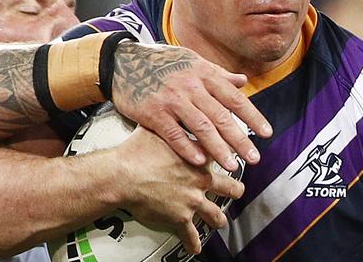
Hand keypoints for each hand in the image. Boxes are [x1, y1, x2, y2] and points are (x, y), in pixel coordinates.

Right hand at [111, 41, 272, 170]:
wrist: (124, 62)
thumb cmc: (161, 63)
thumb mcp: (192, 61)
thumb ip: (218, 74)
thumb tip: (243, 81)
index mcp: (203, 74)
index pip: (234, 98)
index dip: (252, 116)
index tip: (266, 132)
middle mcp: (191, 86)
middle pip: (221, 116)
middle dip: (240, 139)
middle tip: (254, 157)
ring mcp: (172, 100)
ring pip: (201, 127)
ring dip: (219, 149)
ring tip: (232, 165)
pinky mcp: (154, 113)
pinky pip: (174, 134)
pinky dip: (188, 148)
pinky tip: (200, 162)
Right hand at [116, 126, 243, 254]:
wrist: (124, 174)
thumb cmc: (137, 151)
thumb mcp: (158, 129)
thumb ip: (172, 126)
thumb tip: (170, 114)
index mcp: (199, 156)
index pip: (223, 154)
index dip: (229, 154)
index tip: (233, 155)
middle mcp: (201, 179)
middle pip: (230, 186)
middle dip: (235, 189)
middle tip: (237, 190)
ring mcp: (193, 200)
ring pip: (215, 214)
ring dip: (218, 219)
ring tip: (221, 222)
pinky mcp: (180, 218)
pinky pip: (191, 235)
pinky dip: (193, 243)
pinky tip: (195, 248)